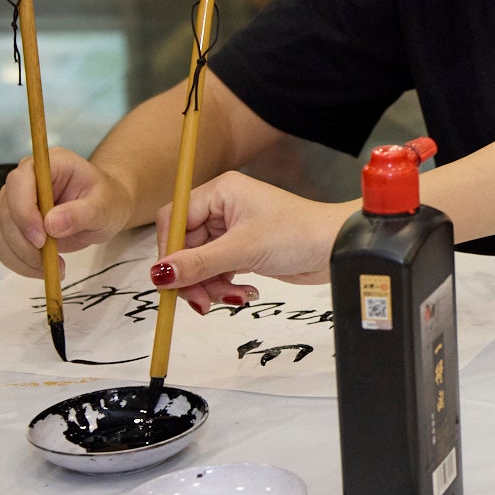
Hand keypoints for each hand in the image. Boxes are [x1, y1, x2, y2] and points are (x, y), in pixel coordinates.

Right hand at [0, 149, 137, 277]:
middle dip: (25, 243)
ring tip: (52, 268)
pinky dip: (18, 261)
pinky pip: (3, 244)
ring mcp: (14, 199)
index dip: (25, 211)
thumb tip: (51, 224)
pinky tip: (42, 269)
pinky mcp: (11, 220)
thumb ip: (81, 213)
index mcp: (50, 163)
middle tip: (51, 262)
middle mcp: (25, 177)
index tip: (42, 239)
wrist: (104, 209)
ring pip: (0, 231)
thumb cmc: (107, 201)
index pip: (20, 182)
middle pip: (7, 211)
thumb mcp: (105, 207)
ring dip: (21, 256)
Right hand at [151, 171, 351, 297]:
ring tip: (236, 296)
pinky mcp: (242, 249)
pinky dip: (225, 286)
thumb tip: (158, 274)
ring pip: (199, 263)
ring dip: (211, 286)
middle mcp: (223, 207)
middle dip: (193, 276)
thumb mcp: (243, 250)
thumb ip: (198, 263)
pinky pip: (217, 271)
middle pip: (184, 246)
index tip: (171, 278)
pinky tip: (246, 292)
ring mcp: (233, 230)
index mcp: (221, 192)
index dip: (169, 250)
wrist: (337, 248)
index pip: (174, 219)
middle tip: (202, 302)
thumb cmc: (299, 235)